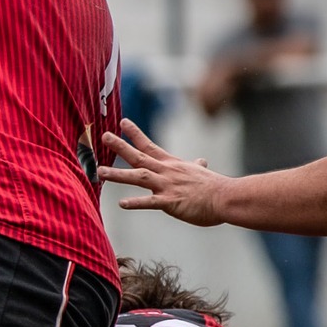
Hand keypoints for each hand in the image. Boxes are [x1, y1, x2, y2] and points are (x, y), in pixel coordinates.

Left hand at [98, 119, 230, 225]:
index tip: (121, 123)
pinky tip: (122, 204)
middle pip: (139, 156)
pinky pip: (150, 203)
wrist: (226, 198)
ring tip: (100, 171)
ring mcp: (167, 186)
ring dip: (118, 174)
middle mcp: (166, 172)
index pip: (149, 145)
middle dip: (120, 147)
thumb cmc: (215, 188)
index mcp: (171, 165)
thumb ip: (196, 167)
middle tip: (104, 136)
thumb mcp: (202, 173)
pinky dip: (136, 202)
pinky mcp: (171, 202)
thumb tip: (201, 161)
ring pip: (139, 176)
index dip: (134, 134)